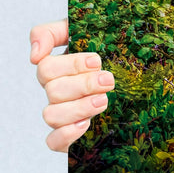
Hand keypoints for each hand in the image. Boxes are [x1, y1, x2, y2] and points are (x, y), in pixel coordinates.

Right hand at [30, 20, 113, 151]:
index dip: (71, 65)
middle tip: (109, 80)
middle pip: (53, 91)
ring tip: (104, 100)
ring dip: (79, 107)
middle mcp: (57, 92)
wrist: (139, 80)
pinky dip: (66, 134)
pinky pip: (53, 142)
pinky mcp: (70, 136)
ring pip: (51, 115)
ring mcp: (63, 114)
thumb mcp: (83, 30)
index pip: (46, 68)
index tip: (97, 61)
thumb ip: (51, 33)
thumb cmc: (110, 50)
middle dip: (83, 85)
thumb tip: (34, 55)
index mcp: (58, 69)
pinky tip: (86, 124)